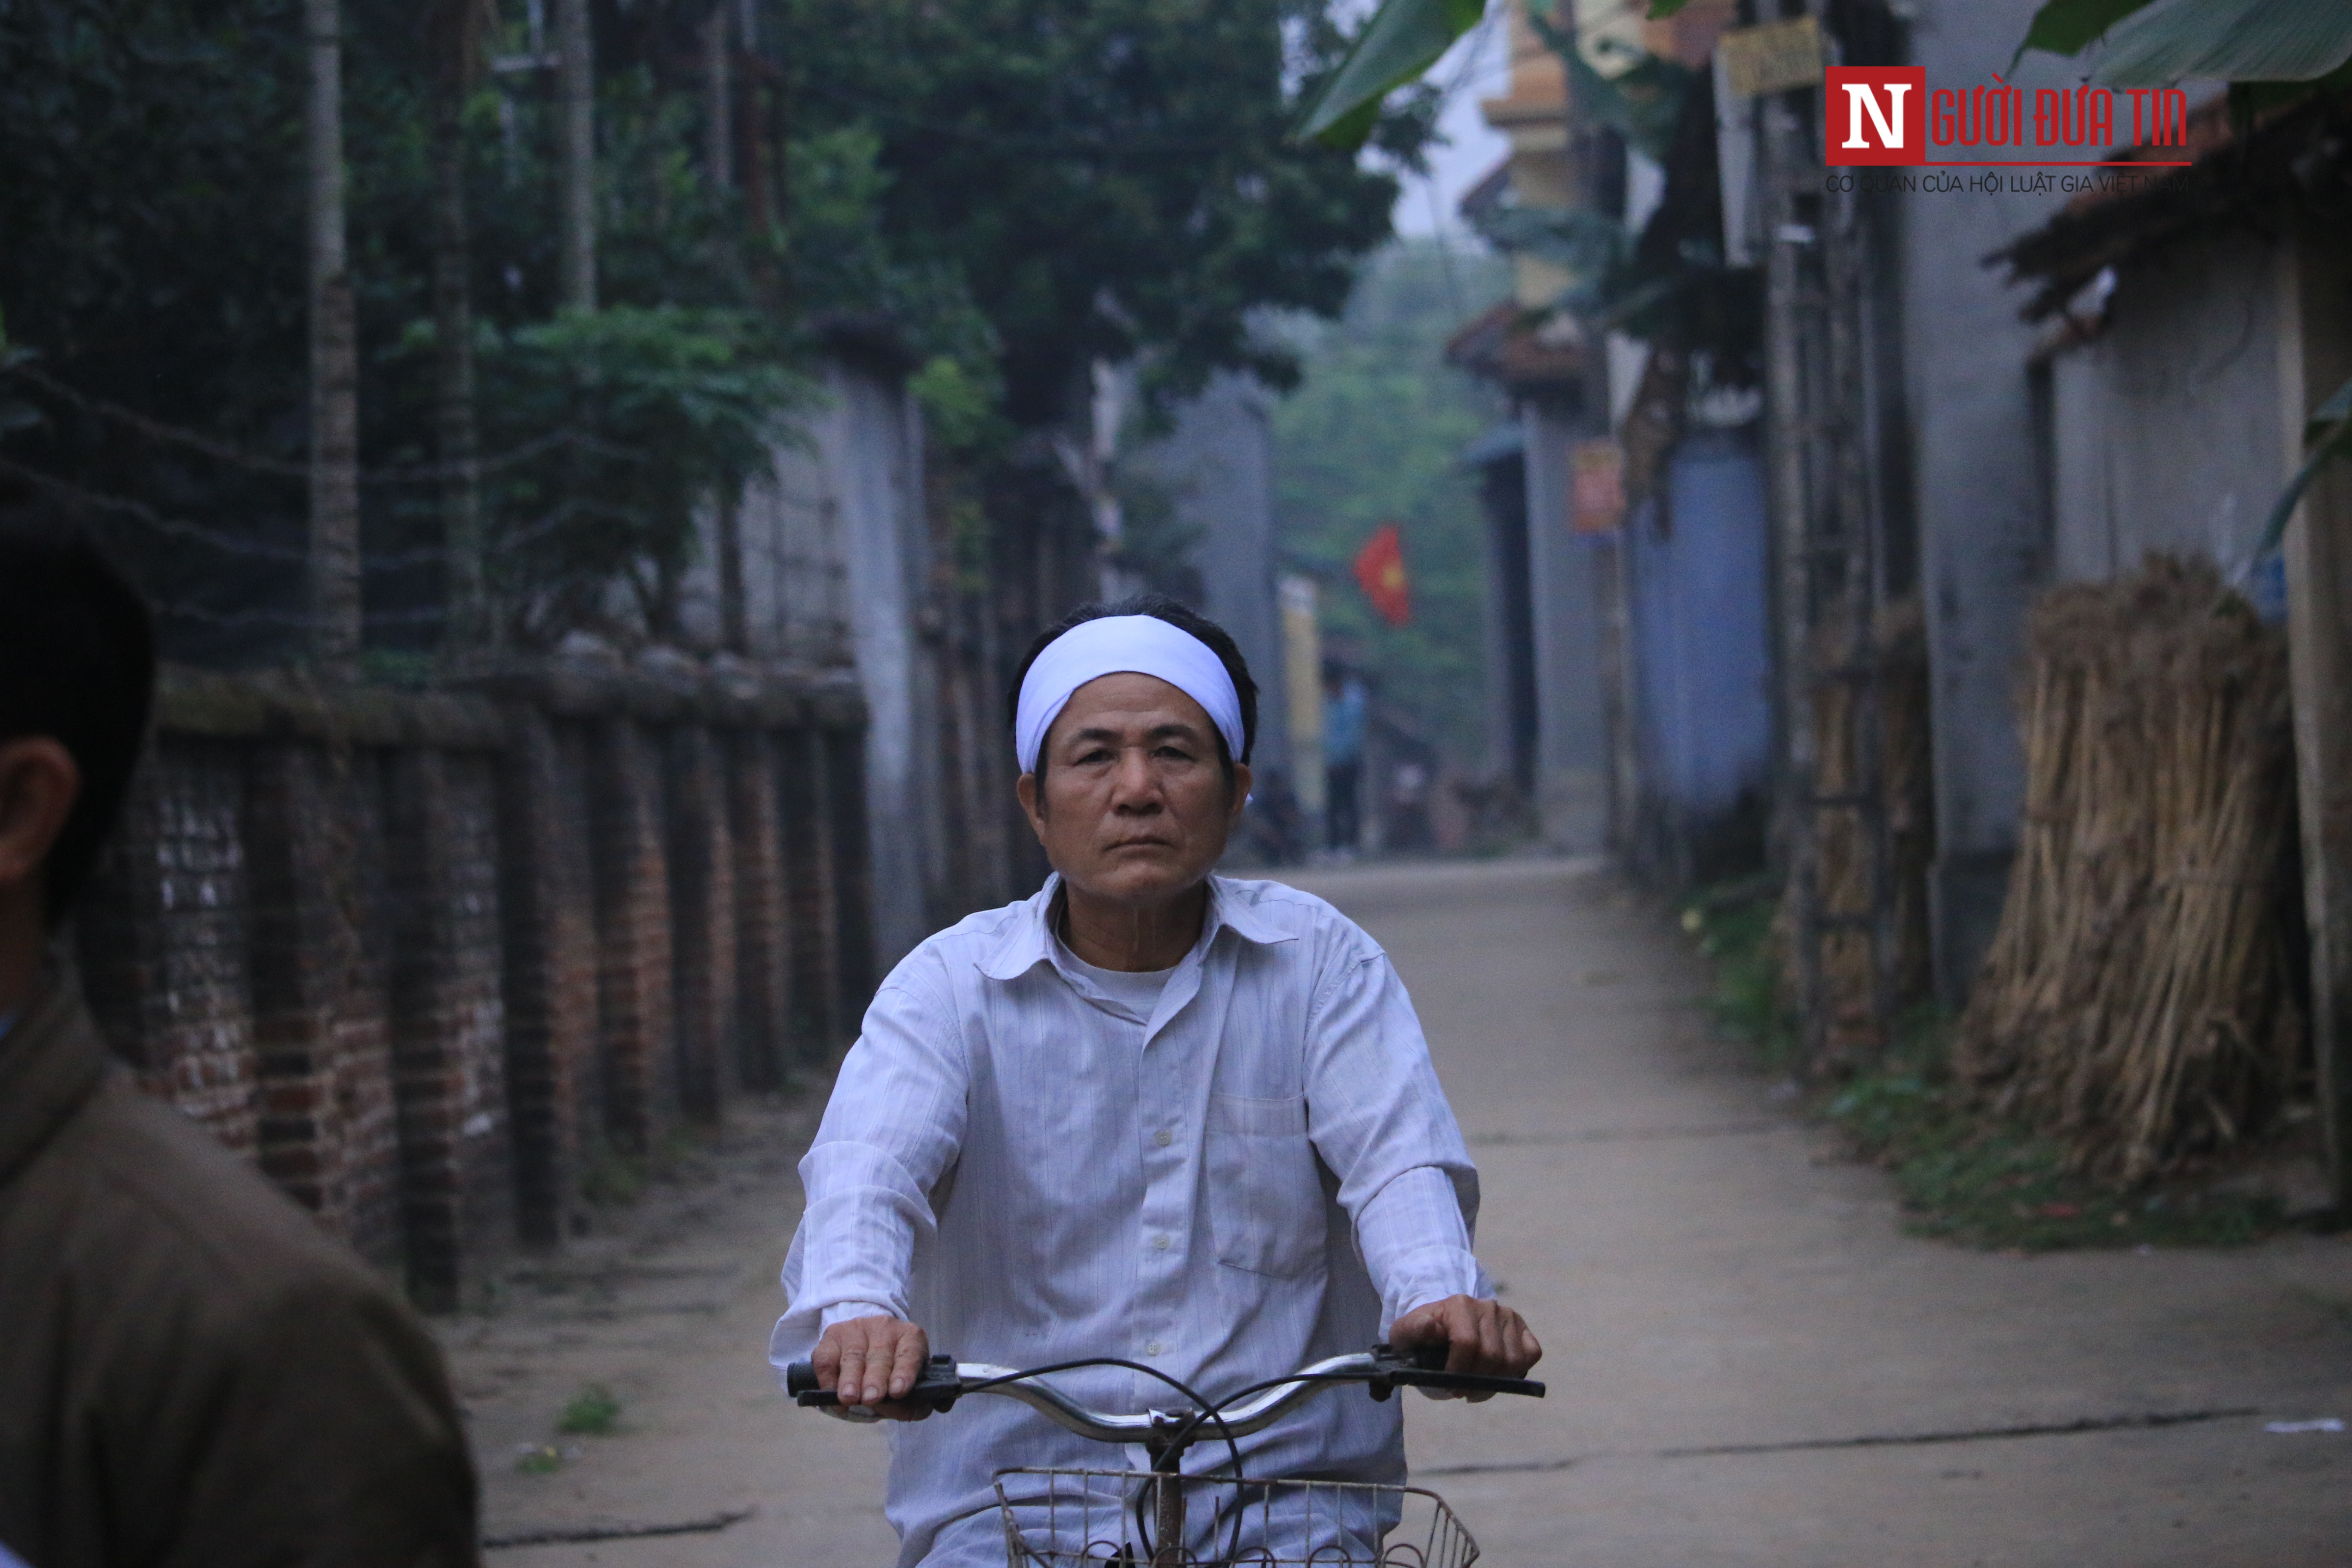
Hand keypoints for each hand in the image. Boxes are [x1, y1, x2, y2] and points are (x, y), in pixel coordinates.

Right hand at [811, 1314, 934, 1420]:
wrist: (866, 1342)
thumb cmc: (893, 1368)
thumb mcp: (913, 1377)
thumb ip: (925, 1395)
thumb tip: (940, 1405)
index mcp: (910, 1337)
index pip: (910, 1352)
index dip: (905, 1371)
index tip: (899, 1391)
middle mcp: (884, 1328)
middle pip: (880, 1356)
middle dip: (876, 1379)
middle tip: (872, 1397)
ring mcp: (855, 1330)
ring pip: (853, 1357)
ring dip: (851, 1380)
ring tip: (850, 1398)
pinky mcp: (831, 1338)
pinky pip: (826, 1359)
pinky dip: (829, 1381)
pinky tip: (834, 1397)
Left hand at [1389, 1295, 1541, 1401]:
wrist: (1443, 1324)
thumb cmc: (1423, 1333)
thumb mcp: (1406, 1332)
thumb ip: (1413, 1330)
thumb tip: (1430, 1327)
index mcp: (1459, 1304)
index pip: (1467, 1343)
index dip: (1459, 1372)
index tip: (1450, 1386)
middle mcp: (1488, 1306)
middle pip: (1492, 1355)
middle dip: (1476, 1382)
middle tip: (1463, 1392)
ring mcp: (1508, 1316)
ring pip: (1512, 1360)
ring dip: (1495, 1382)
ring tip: (1477, 1388)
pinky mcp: (1522, 1328)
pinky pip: (1531, 1354)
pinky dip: (1517, 1372)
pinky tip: (1497, 1377)